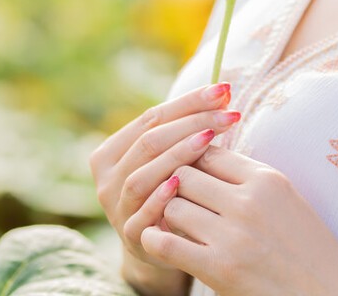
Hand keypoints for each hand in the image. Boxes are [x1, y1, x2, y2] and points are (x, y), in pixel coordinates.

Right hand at [89, 82, 242, 274]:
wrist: (168, 246)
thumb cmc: (177, 192)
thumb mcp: (176, 159)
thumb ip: (189, 129)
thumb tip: (223, 91)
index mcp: (113, 151)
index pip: (152, 117)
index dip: (189, 102)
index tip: (224, 90)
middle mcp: (108, 178)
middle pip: (148, 143)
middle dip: (192, 123)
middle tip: (229, 114)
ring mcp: (117, 208)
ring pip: (141, 176)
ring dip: (176, 155)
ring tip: (209, 139)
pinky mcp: (131, 237)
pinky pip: (141, 215)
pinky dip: (159, 198)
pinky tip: (181, 182)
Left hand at [138, 144, 337, 295]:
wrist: (327, 292)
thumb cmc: (307, 247)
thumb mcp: (286, 198)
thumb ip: (249, 176)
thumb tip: (207, 154)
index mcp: (267, 180)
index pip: (208, 152)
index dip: (194, 163)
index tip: (193, 178)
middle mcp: (249, 202)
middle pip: (185, 174)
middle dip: (177, 187)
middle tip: (180, 202)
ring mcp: (233, 236)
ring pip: (172, 205)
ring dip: (168, 215)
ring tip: (175, 225)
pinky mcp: (219, 268)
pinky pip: (166, 242)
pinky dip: (154, 240)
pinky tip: (159, 241)